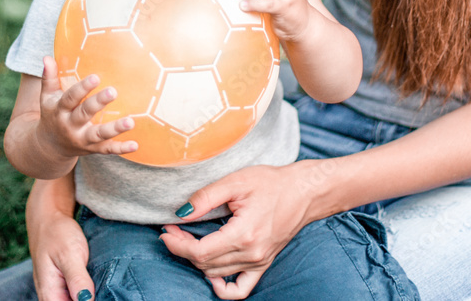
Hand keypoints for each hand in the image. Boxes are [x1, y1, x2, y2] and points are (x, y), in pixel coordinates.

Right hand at [28, 199, 92, 300]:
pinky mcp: (65, 286)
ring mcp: (58, 292)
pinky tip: (98, 283)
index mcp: (49, 294)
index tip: (98, 293)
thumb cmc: (57, 233)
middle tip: (105, 288)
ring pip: (78, 300)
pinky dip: (88, 291)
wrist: (49, 219)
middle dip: (89, 299)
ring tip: (101, 283)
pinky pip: (77, 295)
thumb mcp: (69, 254)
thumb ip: (77, 279)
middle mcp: (51, 296)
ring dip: (90, 296)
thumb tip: (87, 300)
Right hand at [36, 56, 137, 158]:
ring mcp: (83, 139)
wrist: (49, 147)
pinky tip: (135, 144)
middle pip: (84, 114)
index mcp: (60, 111)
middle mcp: (71, 126)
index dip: (82, 88)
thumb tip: (47, 57)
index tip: (96, 77)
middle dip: (98, 103)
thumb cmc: (52, 114)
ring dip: (114, 129)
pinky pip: (108, 149)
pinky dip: (121, 148)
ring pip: (99, 135)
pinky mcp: (93, 149)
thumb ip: (49, 78)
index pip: (70, 98)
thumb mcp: (47, 97)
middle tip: (113, 91)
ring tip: (130, 121)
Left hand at [160, 163, 320, 299]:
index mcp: (244, 234)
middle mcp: (252, 254)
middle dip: (182, 249)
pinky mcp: (263, 263)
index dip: (178, 244)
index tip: (167, 230)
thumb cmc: (272, 182)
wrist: (304, 191)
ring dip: (197, 261)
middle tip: (173, 230)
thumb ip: (206, 197)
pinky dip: (222, 287)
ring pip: (216, 274)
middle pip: (205, 264)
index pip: (200, 252)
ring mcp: (259, 262)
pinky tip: (211, 272)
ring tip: (187, 241)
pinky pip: (241, 288)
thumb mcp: (236, 182)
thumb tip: (181, 213)